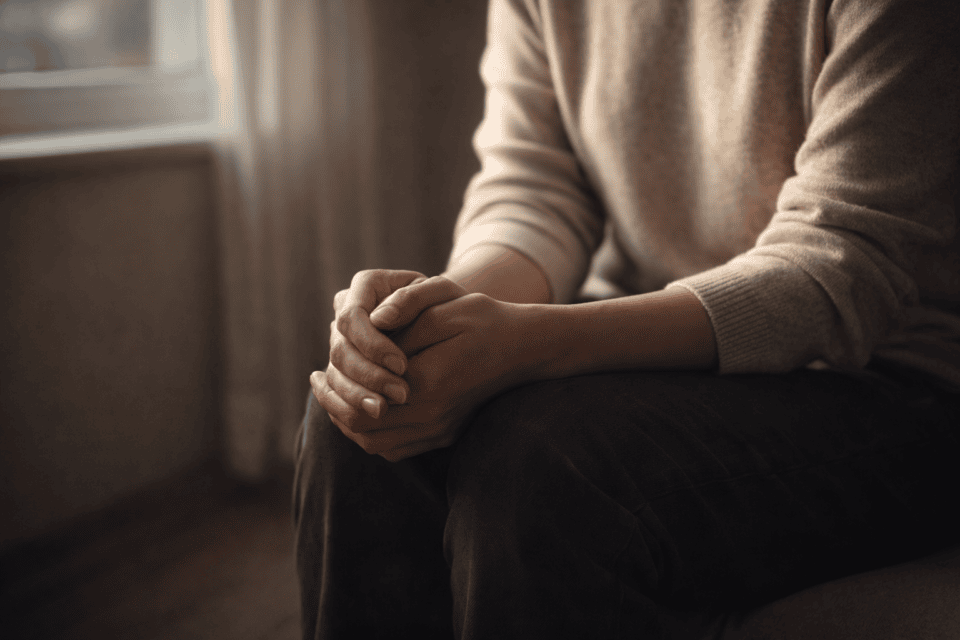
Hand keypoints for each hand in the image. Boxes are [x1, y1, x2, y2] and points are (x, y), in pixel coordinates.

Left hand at [323, 291, 531, 461]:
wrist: (524, 348)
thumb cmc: (484, 320)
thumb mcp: (446, 306)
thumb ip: (407, 313)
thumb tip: (373, 319)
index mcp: (428, 384)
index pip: (362, 402)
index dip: (332, 390)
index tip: (316, 370)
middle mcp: (432, 416)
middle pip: (363, 428)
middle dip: (334, 407)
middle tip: (317, 382)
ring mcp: (440, 431)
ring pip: (376, 444)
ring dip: (348, 423)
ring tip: (332, 396)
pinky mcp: (444, 435)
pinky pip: (395, 448)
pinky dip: (370, 434)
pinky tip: (361, 410)